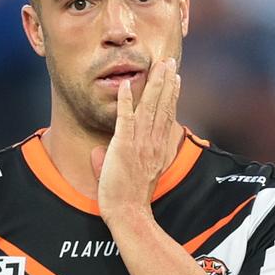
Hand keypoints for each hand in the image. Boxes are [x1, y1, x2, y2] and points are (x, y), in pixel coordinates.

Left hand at [91, 57, 180, 223]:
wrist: (128, 213)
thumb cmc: (129, 198)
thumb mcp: (133, 175)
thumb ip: (117, 159)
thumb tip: (99, 151)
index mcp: (158, 148)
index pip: (167, 116)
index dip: (172, 95)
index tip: (176, 79)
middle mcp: (153, 142)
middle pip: (162, 106)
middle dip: (167, 82)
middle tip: (171, 62)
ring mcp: (140, 143)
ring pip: (149, 107)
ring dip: (154, 84)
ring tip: (159, 66)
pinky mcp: (124, 146)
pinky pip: (125, 119)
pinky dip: (126, 101)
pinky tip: (127, 85)